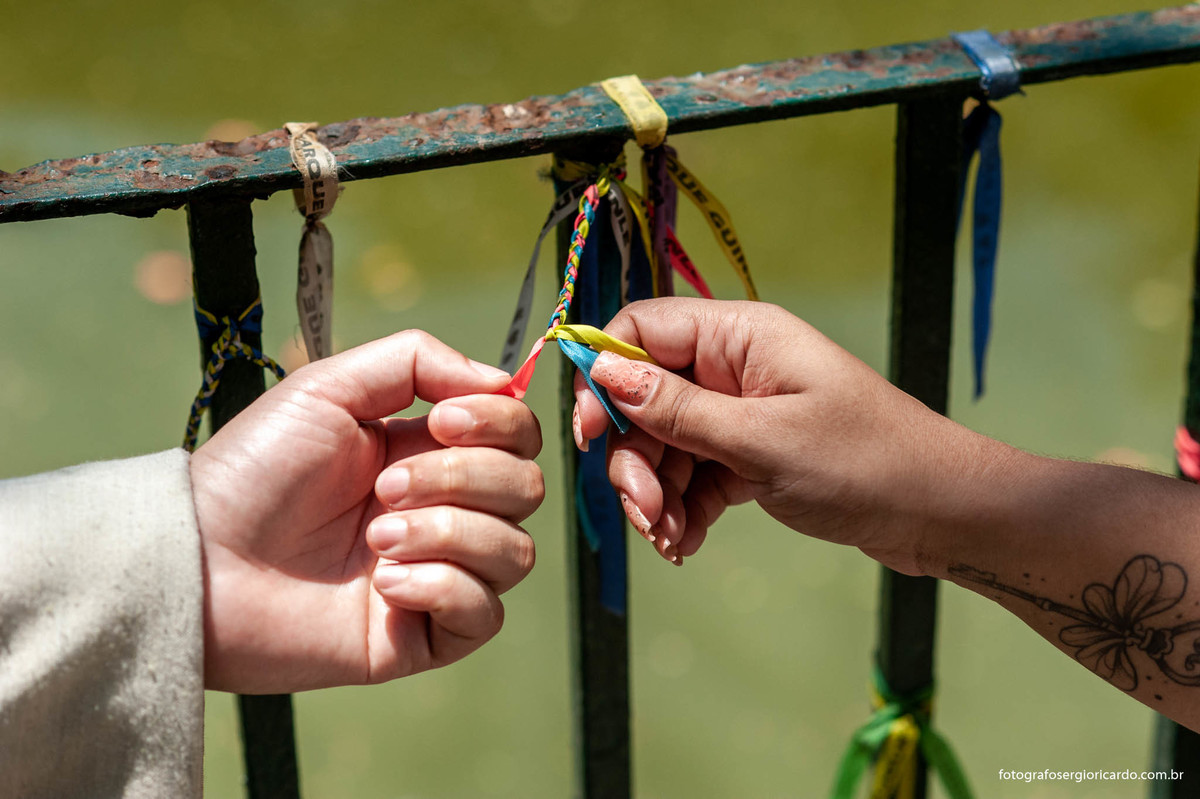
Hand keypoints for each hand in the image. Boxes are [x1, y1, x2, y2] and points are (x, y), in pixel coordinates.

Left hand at [190, 331, 542, 692]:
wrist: (199, 560)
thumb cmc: (254, 471)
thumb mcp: (328, 387)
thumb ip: (417, 362)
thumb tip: (502, 381)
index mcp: (429, 453)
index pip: (518, 435)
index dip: (499, 424)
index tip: (441, 422)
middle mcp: (445, 511)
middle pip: (526, 489)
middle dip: (461, 479)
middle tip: (383, 489)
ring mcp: (439, 573)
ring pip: (515, 552)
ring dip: (448, 534)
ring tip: (375, 541)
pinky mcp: (424, 635)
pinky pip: (485, 612)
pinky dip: (444, 588)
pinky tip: (383, 585)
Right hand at [573, 298, 1014, 573]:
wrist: (940, 514)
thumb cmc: (865, 463)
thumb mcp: (761, 440)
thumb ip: (677, 409)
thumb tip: (603, 370)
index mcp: (740, 336)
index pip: (642, 328)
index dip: (603, 374)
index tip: (588, 434)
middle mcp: (735, 367)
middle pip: (645, 398)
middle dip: (634, 458)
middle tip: (644, 512)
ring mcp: (743, 412)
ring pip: (666, 445)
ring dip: (656, 495)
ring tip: (668, 541)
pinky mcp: (752, 455)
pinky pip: (695, 476)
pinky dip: (684, 509)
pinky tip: (686, 545)